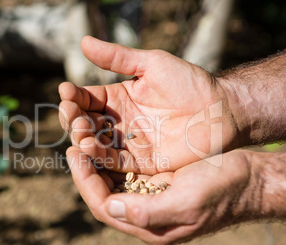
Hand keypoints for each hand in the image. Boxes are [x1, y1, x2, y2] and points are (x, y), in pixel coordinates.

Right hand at [59, 36, 238, 174]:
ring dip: (82, 136)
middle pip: (85, 122)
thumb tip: (83, 42)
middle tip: (71, 112)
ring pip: (95, 143)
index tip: (65, 92)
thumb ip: (117, 57)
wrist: (221, 109)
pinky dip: (99, 156)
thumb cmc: (189, 83)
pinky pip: (113, 161)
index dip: (73, 96)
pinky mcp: (139, 162)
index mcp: (118, 98)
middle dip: (73, 118)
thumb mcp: (151, 64)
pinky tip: (89, 147)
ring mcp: (128, 143)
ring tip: (79, 129)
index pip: (86, 98)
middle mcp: (118, 121)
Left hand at [66, 147, 284, 244]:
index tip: (74, 154)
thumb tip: (110, 207)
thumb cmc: (222, 192)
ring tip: (84, 134)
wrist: (248, 179)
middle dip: (85, 168)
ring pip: (111, 178)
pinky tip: (106, 136)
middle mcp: (144, 212)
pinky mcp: (155, 180)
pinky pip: (125, 168)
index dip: (85, 181)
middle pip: (102, 192)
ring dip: (96, 158)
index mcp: (149, 224)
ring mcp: (148, 195)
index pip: (104, 206)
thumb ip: (147, 211)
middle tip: (73, 141)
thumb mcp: (187, 203)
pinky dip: (113, 153)